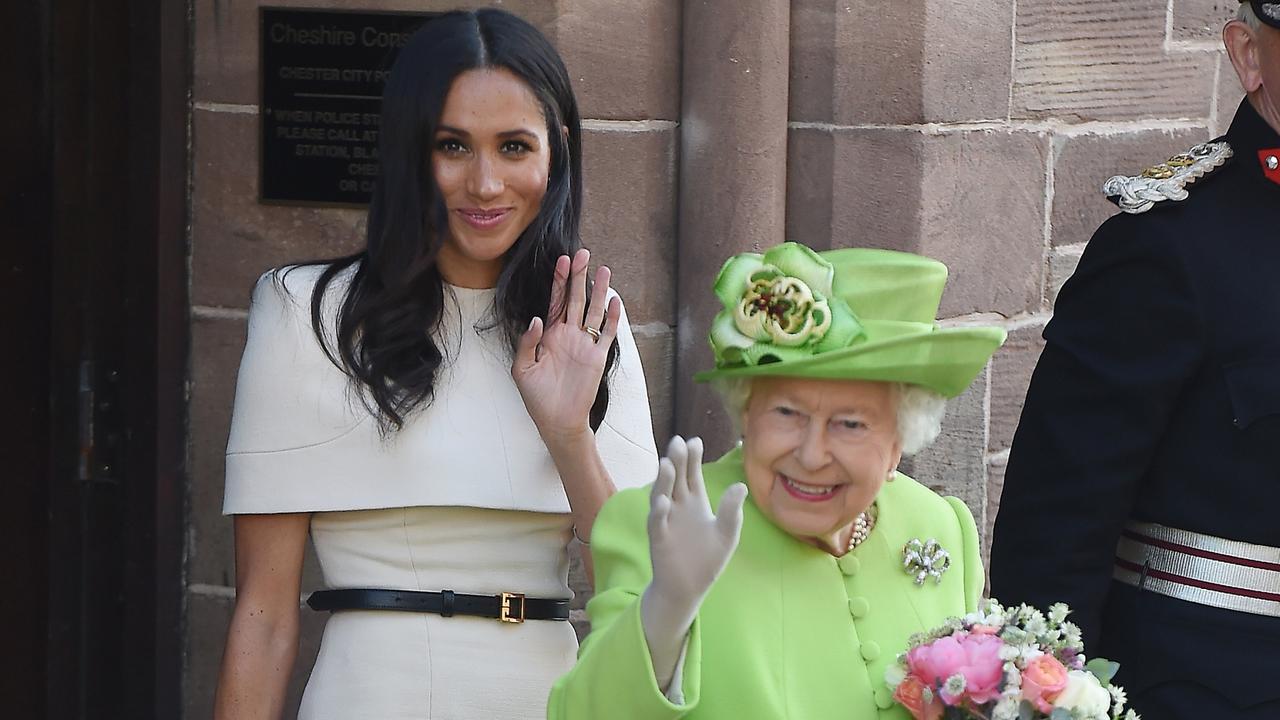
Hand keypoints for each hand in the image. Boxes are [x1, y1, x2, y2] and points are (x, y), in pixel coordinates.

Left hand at [512, 248, 619, 446]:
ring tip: (604, 270)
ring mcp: (585, 345)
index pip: (556, 301)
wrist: (557, 421)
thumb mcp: (522, 369)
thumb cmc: (537, 397)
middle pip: (576, 299)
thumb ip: (528, 342)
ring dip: (599, 291)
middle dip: (579, 276)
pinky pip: (606, 334)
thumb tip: (537, 318)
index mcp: (550, 335)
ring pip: (593, 312)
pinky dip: (611, 318)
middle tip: (583, 253)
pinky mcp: (597, 358)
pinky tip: (614, 302)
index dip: (559, 281)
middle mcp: (569, 335)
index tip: (562, 260)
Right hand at [640, 436, 746, 689]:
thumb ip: (732, 511)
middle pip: (676, 478)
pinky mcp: (659, 538)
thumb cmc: (708, 560)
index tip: (695, 441)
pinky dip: (658, 511)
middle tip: (679, 443)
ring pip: (662, 494)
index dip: (692, 458)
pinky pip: (657, 522)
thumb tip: (741, 485)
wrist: (689, 588)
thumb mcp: (727, 534)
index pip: (692, 474)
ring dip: (663, 480)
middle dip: (677, 461)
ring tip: (667, 463)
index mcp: (695, 502)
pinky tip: (663, 501)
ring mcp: (666, 520)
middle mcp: (678, 506)